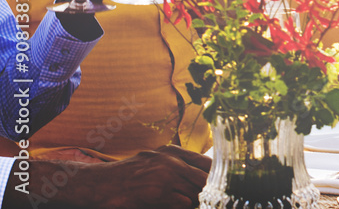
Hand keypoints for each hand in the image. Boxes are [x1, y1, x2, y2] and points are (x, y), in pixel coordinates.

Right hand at [15, 145, 209, 208]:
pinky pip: (182, 203)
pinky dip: (181, 207)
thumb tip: (203, 174)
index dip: (217, 175)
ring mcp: (165, 175)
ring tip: (188, 202)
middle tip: (210, 199)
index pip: (208, 161)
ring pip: (195, 193)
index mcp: (172, 151)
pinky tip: (174, 206)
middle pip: (205, 178)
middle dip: (209, 192)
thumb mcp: (154, 160)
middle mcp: (171, 160)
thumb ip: (177, 164)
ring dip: (195, 202)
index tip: (222, 185)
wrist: (99, 184)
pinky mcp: (157, 192)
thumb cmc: (127, 175)